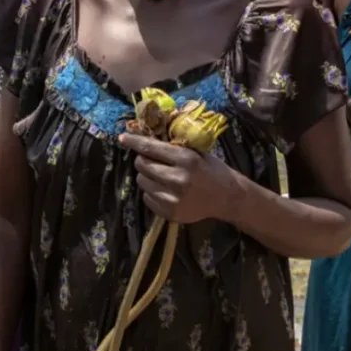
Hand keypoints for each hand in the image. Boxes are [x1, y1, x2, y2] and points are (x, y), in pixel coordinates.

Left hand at [118, 133, 241, 224]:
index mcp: (185, 159)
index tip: (123, 138)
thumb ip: (173, 148)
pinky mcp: (170, 213)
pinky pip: (147, 198)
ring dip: (147, 176)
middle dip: (143, 160)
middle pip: (143, 165)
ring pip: (143, 182)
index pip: (151, 148)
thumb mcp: (196, 152)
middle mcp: (177, 179)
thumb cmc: (211, 170)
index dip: (135, 142)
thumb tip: (146, 137)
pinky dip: (151, 192)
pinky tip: (165, 189)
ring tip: (160, 176)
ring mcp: (173, 199)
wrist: (227, 198)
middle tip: (150, 160)